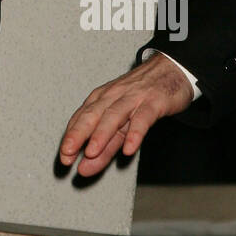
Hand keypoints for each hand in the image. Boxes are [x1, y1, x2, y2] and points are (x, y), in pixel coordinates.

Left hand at [59, 52, 193, 177]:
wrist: (171, 70)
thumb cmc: (143, 96)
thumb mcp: (123, 121)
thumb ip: (106, 145)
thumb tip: (87, 166)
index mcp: (101, 99)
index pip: (81, 119)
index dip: (70, 138)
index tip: (64, 158)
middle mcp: (113, 97)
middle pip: (92, 115)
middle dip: (77, 135)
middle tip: (67, 155)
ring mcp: (133, 98)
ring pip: (113, 116)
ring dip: (101, 135)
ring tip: (91, 153)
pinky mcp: (154, 102)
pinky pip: (142, 118)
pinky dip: (135, 133)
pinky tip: (129, 149)